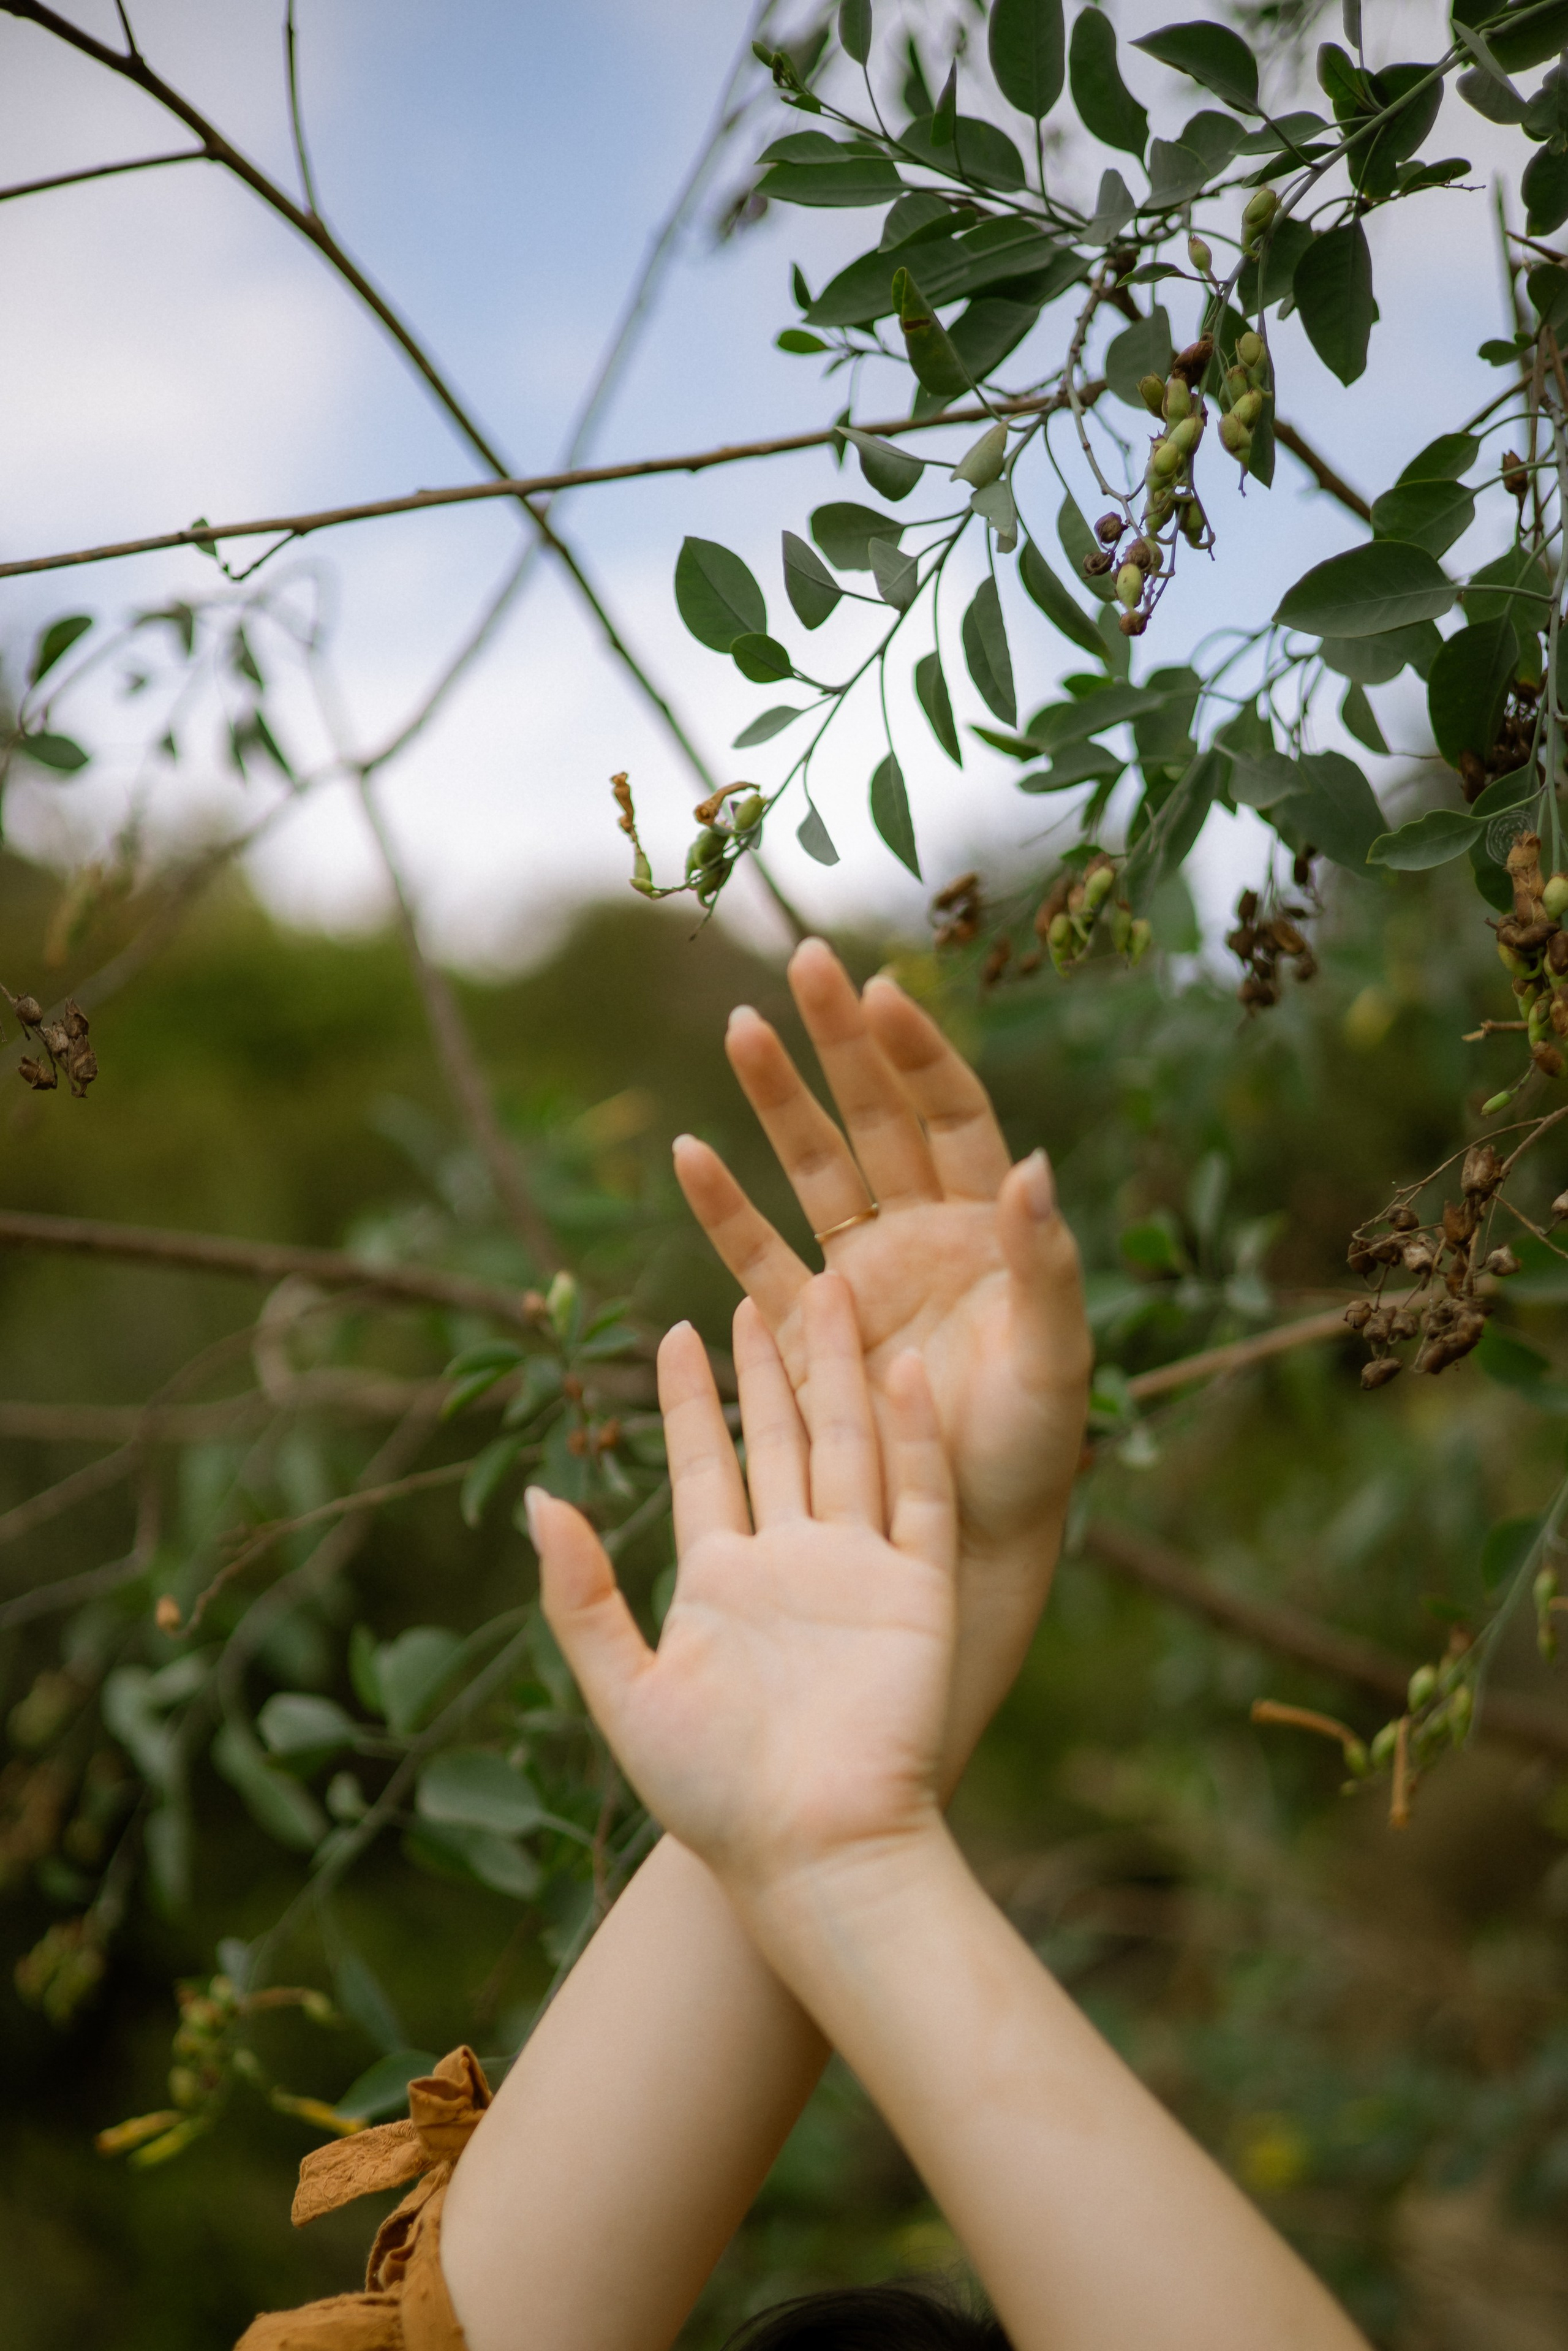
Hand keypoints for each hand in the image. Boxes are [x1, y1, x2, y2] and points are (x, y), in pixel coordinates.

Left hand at [531, 1276, 955, 1894]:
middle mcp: (791, 1563)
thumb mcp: (624, 1690)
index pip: (704, 1465)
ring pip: (848, 1445)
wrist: (815, 1851)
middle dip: (768, 1365)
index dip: (691, 1399)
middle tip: (761, 1289)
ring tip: (830, 1293)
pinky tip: (904, 1368)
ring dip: (839, 1372)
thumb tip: (539, 1497)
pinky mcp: (918, 1591)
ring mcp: (858, 1571)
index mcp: (720, 1582)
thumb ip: (580, 1595)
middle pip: (780, 1439)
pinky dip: (913, 1432)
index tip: (677, 1329)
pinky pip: (918, 1494)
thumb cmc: (714, 1793)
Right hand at [673, 940, 1090, 1762]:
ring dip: (777, 1101)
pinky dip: (724, 1208)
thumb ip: (1049, 1266)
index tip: (882, 994)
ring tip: (738, 1029)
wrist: (969, 1544)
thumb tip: (1036, 1166)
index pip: (953, 1115)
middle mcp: (923, 1235)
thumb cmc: (1032, 1459)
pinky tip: (687, 1152)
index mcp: (989, 1229)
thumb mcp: (1056, 1363)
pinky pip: (759, 1254)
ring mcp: (861, 1275)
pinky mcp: (807, 1329)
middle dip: (840, 1041)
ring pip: (814, 1167)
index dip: (919, 1054)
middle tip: (803, 959)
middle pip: (878, 1116)